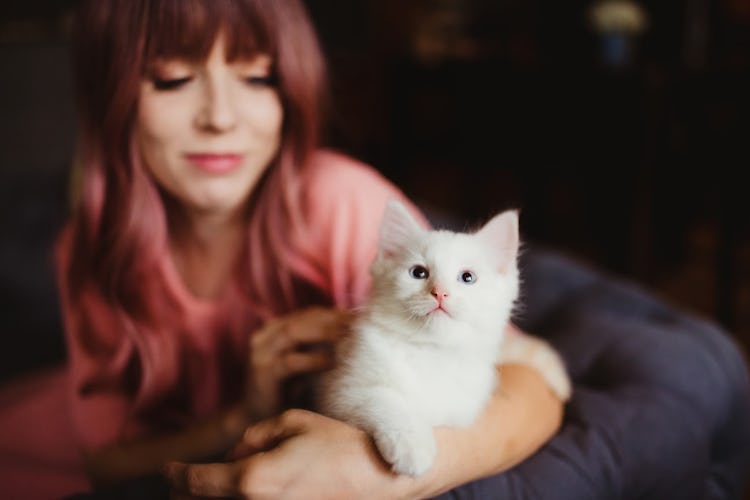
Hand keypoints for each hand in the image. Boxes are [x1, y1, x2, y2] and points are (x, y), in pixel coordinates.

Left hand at [165, 409, 408, 499]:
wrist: (380, 479)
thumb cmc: (339, 446)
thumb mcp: (293, 423)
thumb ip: (255, 436)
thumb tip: (236, 453)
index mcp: (251, 479)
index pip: (196, 481)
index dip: (176, 475)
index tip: (168, 469)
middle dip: (186, 494)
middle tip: (178, 485)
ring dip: (211, 499)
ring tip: (203, 491)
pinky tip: (245, 492)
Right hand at [245, 307, 352, 419]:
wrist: (255, 419)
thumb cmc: (287, 391)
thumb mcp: (305, 364)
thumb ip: (320, 348)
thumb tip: (357, 336)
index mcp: (277, 329)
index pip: (311, 313)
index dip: (337, 314)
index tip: (362, 318)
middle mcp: (266, 335)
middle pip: (304, 318)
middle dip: (334, 320)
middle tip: (359, 326)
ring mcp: (262, 352)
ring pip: (295, 332)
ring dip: (325, 333)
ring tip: (349, 338)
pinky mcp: (262, 373)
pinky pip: (290, 361)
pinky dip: (313, 359)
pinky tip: (333, 362)